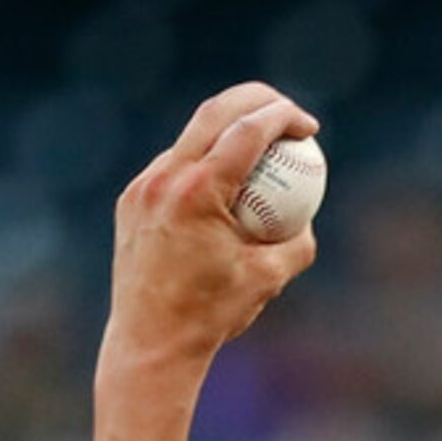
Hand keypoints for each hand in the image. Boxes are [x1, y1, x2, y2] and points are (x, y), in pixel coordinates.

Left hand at [105, 83, 319, 367]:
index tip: (309, 127)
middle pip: (215, 112)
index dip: (285, 117)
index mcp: (199, 192)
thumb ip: (297, 242)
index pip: (248, 130)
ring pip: (192, 137)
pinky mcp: (132, 200)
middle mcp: (165, 179)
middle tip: (288, 112)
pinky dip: (205, 163)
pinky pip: (174, 167)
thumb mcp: (271, 278)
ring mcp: (143, 187)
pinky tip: (226, 186)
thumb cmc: (214, 314)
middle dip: (258, 99)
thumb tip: (308, 213)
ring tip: (261, 148)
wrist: (151, 341)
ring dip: (229, 130)